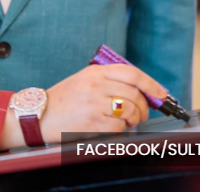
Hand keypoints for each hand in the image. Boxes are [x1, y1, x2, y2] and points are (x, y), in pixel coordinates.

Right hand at [0, 64, 167, 148]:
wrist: (38, 115)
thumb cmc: (63, 100)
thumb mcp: (84, 81)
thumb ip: (108, 81)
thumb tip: (140, 91)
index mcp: (95, 71)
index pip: (132, 73)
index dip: (151, 84)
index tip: (160, 94)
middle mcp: (96, 84)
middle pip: (134, 94)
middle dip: (144, 107)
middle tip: (142, 114)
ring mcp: (94, 102)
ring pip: (129, 110)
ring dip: (134, 119)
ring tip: (127, 121)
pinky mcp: (92, 121)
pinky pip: (119, 126)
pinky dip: (121, 129)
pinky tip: (112, 127)